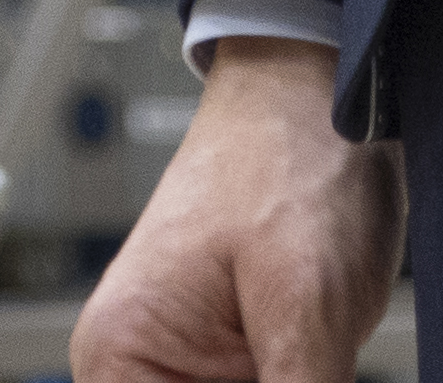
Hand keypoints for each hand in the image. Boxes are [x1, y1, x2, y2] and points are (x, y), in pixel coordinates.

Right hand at [73, 42, 396, 382]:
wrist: (322, 88)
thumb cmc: (290, 160)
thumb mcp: (303, 307)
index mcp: (119, 358)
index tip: (286, 381)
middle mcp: (139, 370)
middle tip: (313, 367)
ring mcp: (189, 368)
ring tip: (317, 352)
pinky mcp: (240, 364)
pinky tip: (323, 362)